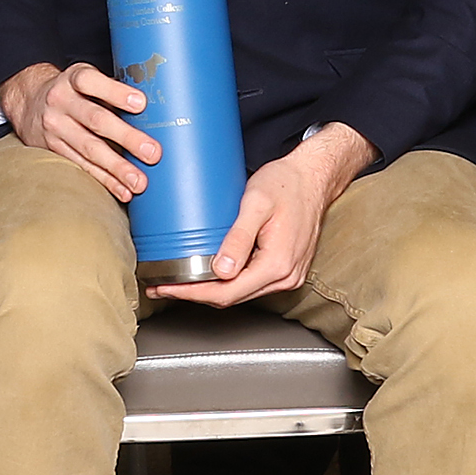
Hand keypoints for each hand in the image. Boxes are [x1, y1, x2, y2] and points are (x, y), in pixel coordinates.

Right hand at [0, 61, 160, 199]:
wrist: (28, 103)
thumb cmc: (73, 91)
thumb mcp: (86, 78)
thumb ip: (112, 91)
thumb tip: (157, 110)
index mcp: (73, 78)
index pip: (91, 82)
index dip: (115, 92)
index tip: (140, 103)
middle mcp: (61, 101)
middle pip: (95, 120)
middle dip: (126, 137)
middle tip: (152, 152)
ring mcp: (55, 127)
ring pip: (89, 149)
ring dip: (117, 168)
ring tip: (139, 181)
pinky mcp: (53, 150)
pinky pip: (82, 167)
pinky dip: (105, 180)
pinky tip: (122, 190)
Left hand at [148, 124, 373, 305]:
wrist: (313, 176)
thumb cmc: (287, 183)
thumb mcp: (257, 203)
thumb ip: (239, 237)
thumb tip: (221, 271)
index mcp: (278, 264)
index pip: (227, 292)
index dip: (192, 292)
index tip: (166, 287)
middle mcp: (285, 276)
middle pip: (231, 297)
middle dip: (194, 293)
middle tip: (162, 285)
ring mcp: (287, 275)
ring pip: (240, 292)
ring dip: (209, 289)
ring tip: (178, 281)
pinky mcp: (285, 268)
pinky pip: (250, 283)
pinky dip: (226, 282)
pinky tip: (207, 273)